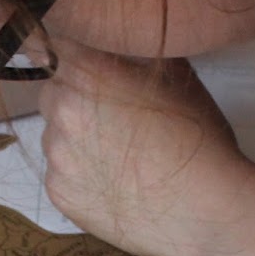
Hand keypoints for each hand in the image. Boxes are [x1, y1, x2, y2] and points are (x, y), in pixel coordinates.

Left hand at [39, 43, 254, 255]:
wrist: (203, 208)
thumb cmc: (196, 138)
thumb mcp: (177, 76)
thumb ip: (136, 53)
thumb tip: (120, 47)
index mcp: (87, 72)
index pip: (55, 47)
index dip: (74, 55)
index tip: (89, 66)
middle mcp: (62, 110)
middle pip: (51, 92)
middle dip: (74, 98)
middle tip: (112, 117)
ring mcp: (56, 155)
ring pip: (54, 135)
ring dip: (75, 138)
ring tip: (116, 156)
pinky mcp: (58, 193)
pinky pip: (59, 173)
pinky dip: (79, 175)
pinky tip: (113, 182)